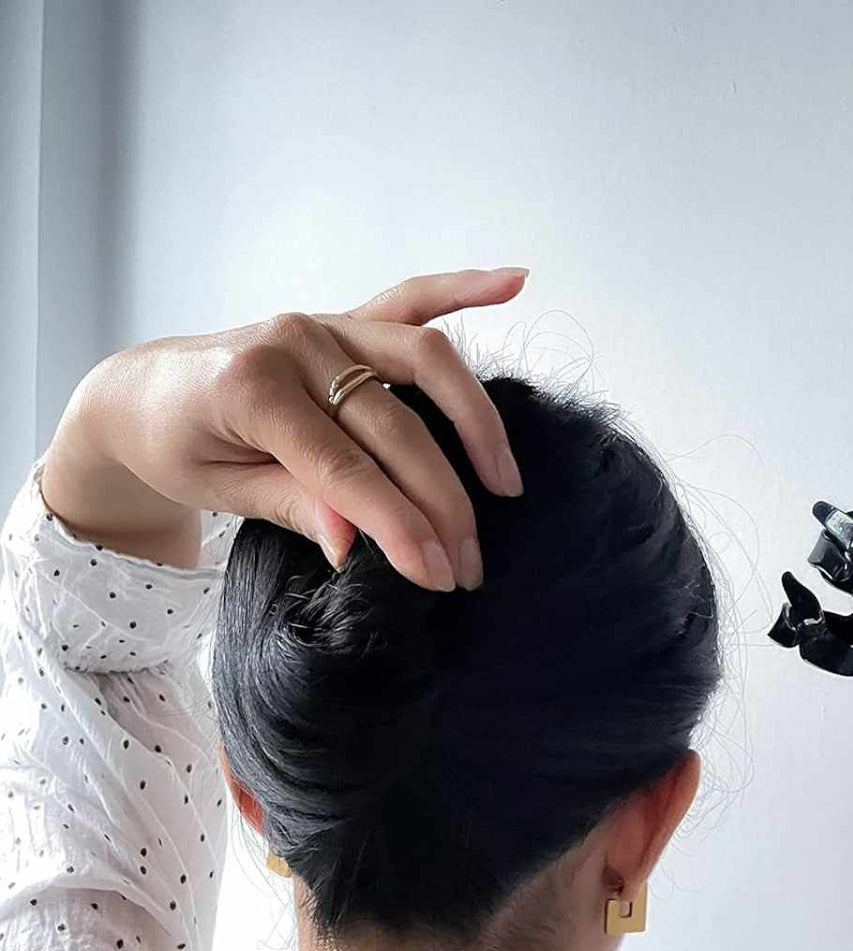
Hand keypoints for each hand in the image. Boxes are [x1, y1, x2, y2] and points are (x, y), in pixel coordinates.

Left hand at [41, 268, 529, 588]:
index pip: (345, 469)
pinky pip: (411, 298)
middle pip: (396, 428)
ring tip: (506, 482)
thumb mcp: (218, 489)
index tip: (434, 573)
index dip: (396, 525)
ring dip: (475, 422)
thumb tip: (357, 543)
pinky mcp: (344, 320)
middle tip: (468, 564)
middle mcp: (296, 342)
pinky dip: (465, 289)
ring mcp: (325, 324)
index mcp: (252, 387)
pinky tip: (514, 282)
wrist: (145, 392)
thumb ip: (294, 506)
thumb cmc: (174, 444)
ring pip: (424, 361)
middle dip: (441, 503)